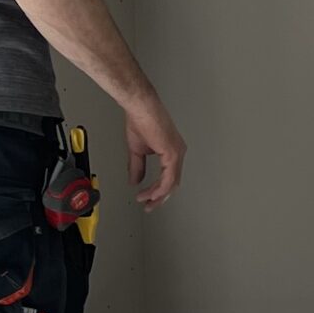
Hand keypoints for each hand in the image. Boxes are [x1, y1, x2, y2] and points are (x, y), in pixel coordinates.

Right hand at [125, 91, 185, 207]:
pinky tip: (152, 194)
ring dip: (157, 195)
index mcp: (172, 151)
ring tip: (146, 201)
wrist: (139, 107)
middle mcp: (178, 152)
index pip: (169, 177)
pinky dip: (160, 188)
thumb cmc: (140, 120)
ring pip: (171, 183)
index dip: (158, 191)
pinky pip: (169, 177)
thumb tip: (135, 181)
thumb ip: (137, 167)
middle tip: (149, 206)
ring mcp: (177, 153)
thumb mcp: (137, 150)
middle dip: (159, 197)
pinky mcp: (172, 153)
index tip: (146, 198)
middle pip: (173, 183)